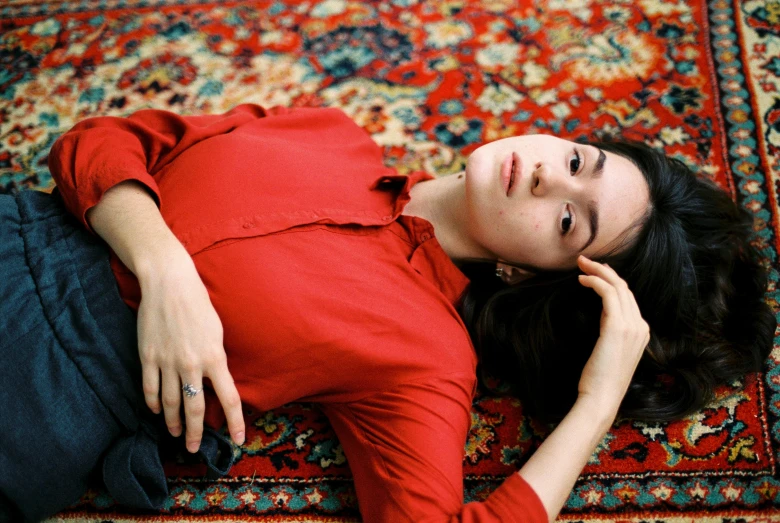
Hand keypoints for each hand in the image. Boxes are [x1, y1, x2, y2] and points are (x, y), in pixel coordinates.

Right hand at [137, 255, 244, 452]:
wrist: (169, 283)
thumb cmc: (198, 304)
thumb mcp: (217, 332)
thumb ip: (216, 359)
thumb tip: (216, 382)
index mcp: (215, 357)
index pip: (228, 398)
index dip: (235, 422)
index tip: (238, 440)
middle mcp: (192, 364)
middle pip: (195, 408)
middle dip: (196, 432)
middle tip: (194, 448)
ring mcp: (167, 361)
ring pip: (170, 403)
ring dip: (172, 422)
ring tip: (175, 433)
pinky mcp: (148, 356)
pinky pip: (150, 387)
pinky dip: (153, 402)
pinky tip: (155, 411)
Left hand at [576, 256, 649, 418]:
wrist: (601, 398)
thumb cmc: (599, 379)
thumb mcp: (609, 350)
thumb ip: (611, 331)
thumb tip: (602, 314)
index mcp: (641, 332)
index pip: (628, 298)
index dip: (611, 281)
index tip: (594, 272)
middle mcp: (641, 326)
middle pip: (624, 288)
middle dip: (604, 270)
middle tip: (584, 261)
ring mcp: (633, 326)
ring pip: (618, 286)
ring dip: (598, 271)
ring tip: (581, 264)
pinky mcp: (618, 327)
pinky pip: (608, 294)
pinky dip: (595, 282)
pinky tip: (582, 280)